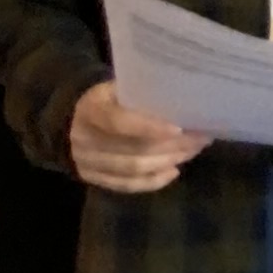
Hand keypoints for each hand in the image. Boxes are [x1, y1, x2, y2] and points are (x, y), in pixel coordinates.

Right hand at [69, 82, 209, 195]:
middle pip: (132, 149)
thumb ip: (142, 92)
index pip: (119, 122)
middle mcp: (83, 138)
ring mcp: (85, 162)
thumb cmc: (107, 98)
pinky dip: (153, 181)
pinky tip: (174, 171)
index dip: (150, 127)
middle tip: (200, 138)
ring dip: (168, 161)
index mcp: (90, 109)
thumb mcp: (118, 86)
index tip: (180, 128)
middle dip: (171, 146)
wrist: (72, 118)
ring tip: (192, 151)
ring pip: (133, 169)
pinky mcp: (92, 178)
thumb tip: (186, 98)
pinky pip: (127, 185)